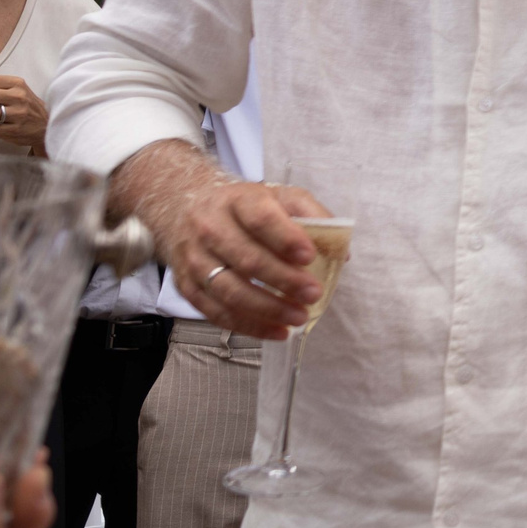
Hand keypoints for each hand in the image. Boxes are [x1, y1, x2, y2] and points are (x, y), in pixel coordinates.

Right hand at [148, 170, 332, 338]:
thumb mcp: (279, 197)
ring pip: (229, 290)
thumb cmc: (244, 207)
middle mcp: (210, 228)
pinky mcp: (187, 285)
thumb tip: (340, 251)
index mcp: (238, 200)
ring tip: (299, 317)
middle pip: (247, 258)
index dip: (286, 239)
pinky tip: (276, 331)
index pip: (261, 219)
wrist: (186, 207)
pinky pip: (216, 312)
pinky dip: (248, 326)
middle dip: (284, 280)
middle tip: (313, 294)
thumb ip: (311, 216)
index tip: (310, 257)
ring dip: (267, 309)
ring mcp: (195, 258)